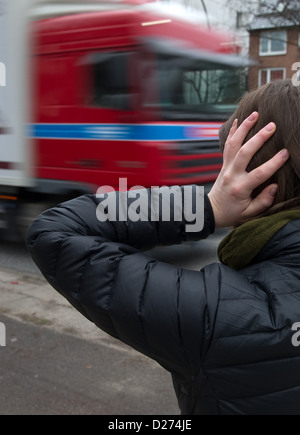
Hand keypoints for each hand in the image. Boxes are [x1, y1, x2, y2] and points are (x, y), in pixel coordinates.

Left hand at [208, 111, 289, 227]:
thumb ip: (263, 201)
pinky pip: (227, 145)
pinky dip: (233, 131)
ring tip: (255, 114)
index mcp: (240, 188)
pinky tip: (239, 119)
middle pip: (244, 152)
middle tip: (272, 126)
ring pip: (234, 144)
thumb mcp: (249, 213)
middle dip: (258, 138)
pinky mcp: (223, 163)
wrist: (211, 210)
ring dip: (244, 128)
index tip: (285, 153)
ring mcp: (226, 167)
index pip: (259, 173)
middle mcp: (232, 174)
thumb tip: (275, 186)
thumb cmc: (233, 212)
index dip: (273, 163)